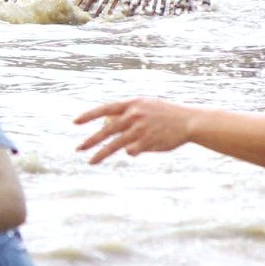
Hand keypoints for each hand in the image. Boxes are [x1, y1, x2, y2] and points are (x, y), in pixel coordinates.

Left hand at [74, 97, 200, 163]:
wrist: (188, 121)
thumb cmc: (165, 114)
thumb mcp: (146, 106)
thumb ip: (127, 113)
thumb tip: (108, 124)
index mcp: (133, 104)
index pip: (106, 108)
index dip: (89, 115)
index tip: (75, 122)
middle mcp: (135, 115)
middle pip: (107, 129)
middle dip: (91, 140)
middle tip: (78, 148)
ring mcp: (141, 130)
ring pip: (115, 144)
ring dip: (101, 154)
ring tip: (90, 161)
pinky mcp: (147, 142)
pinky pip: (131, 151)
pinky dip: (131, 151)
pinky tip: (136, 149)